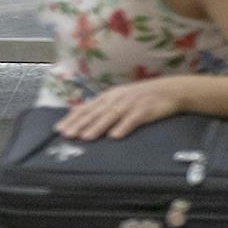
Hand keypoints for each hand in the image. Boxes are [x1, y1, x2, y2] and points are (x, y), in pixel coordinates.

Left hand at [55, 76, 187, 140]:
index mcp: (108, 96)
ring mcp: (129, 104)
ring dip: (96, 127)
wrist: (167, 91)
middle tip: (66, 135)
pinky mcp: (143, 111)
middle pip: (94, 113)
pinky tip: (114, 136)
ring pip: (109, 117)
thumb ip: (103, 106)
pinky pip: (131, 120)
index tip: (60, 128)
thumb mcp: (119, 98)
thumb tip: (83, 115)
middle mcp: (116, 98)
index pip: (86, 108)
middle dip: (79, 124)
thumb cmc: (141, 97)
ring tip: (85, 137)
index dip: (72, 118)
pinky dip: (122, 127)